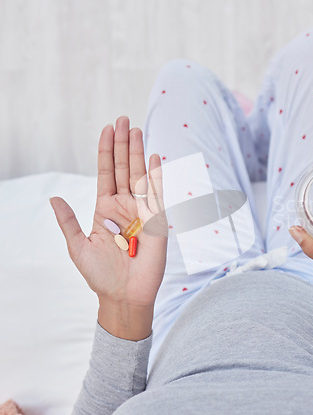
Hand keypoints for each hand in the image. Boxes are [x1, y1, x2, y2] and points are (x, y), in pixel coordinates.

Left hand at [50, 116, 167, 339]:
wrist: (123, 294)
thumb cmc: (100, 274)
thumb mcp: (78, 246)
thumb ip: (68, 221)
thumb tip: (53, 197)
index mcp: (105, 208)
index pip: (106, 172)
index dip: (106, 150)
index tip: (107, 128)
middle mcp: (124, 205)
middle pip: (123, 168)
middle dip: (123, 144)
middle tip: (123, 119)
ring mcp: (141, 211)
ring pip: (139, 175)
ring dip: (137, 152)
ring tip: (136, 130)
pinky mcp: (156, 220)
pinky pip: (156, 194)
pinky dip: (156, 176)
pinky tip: (154, 158)